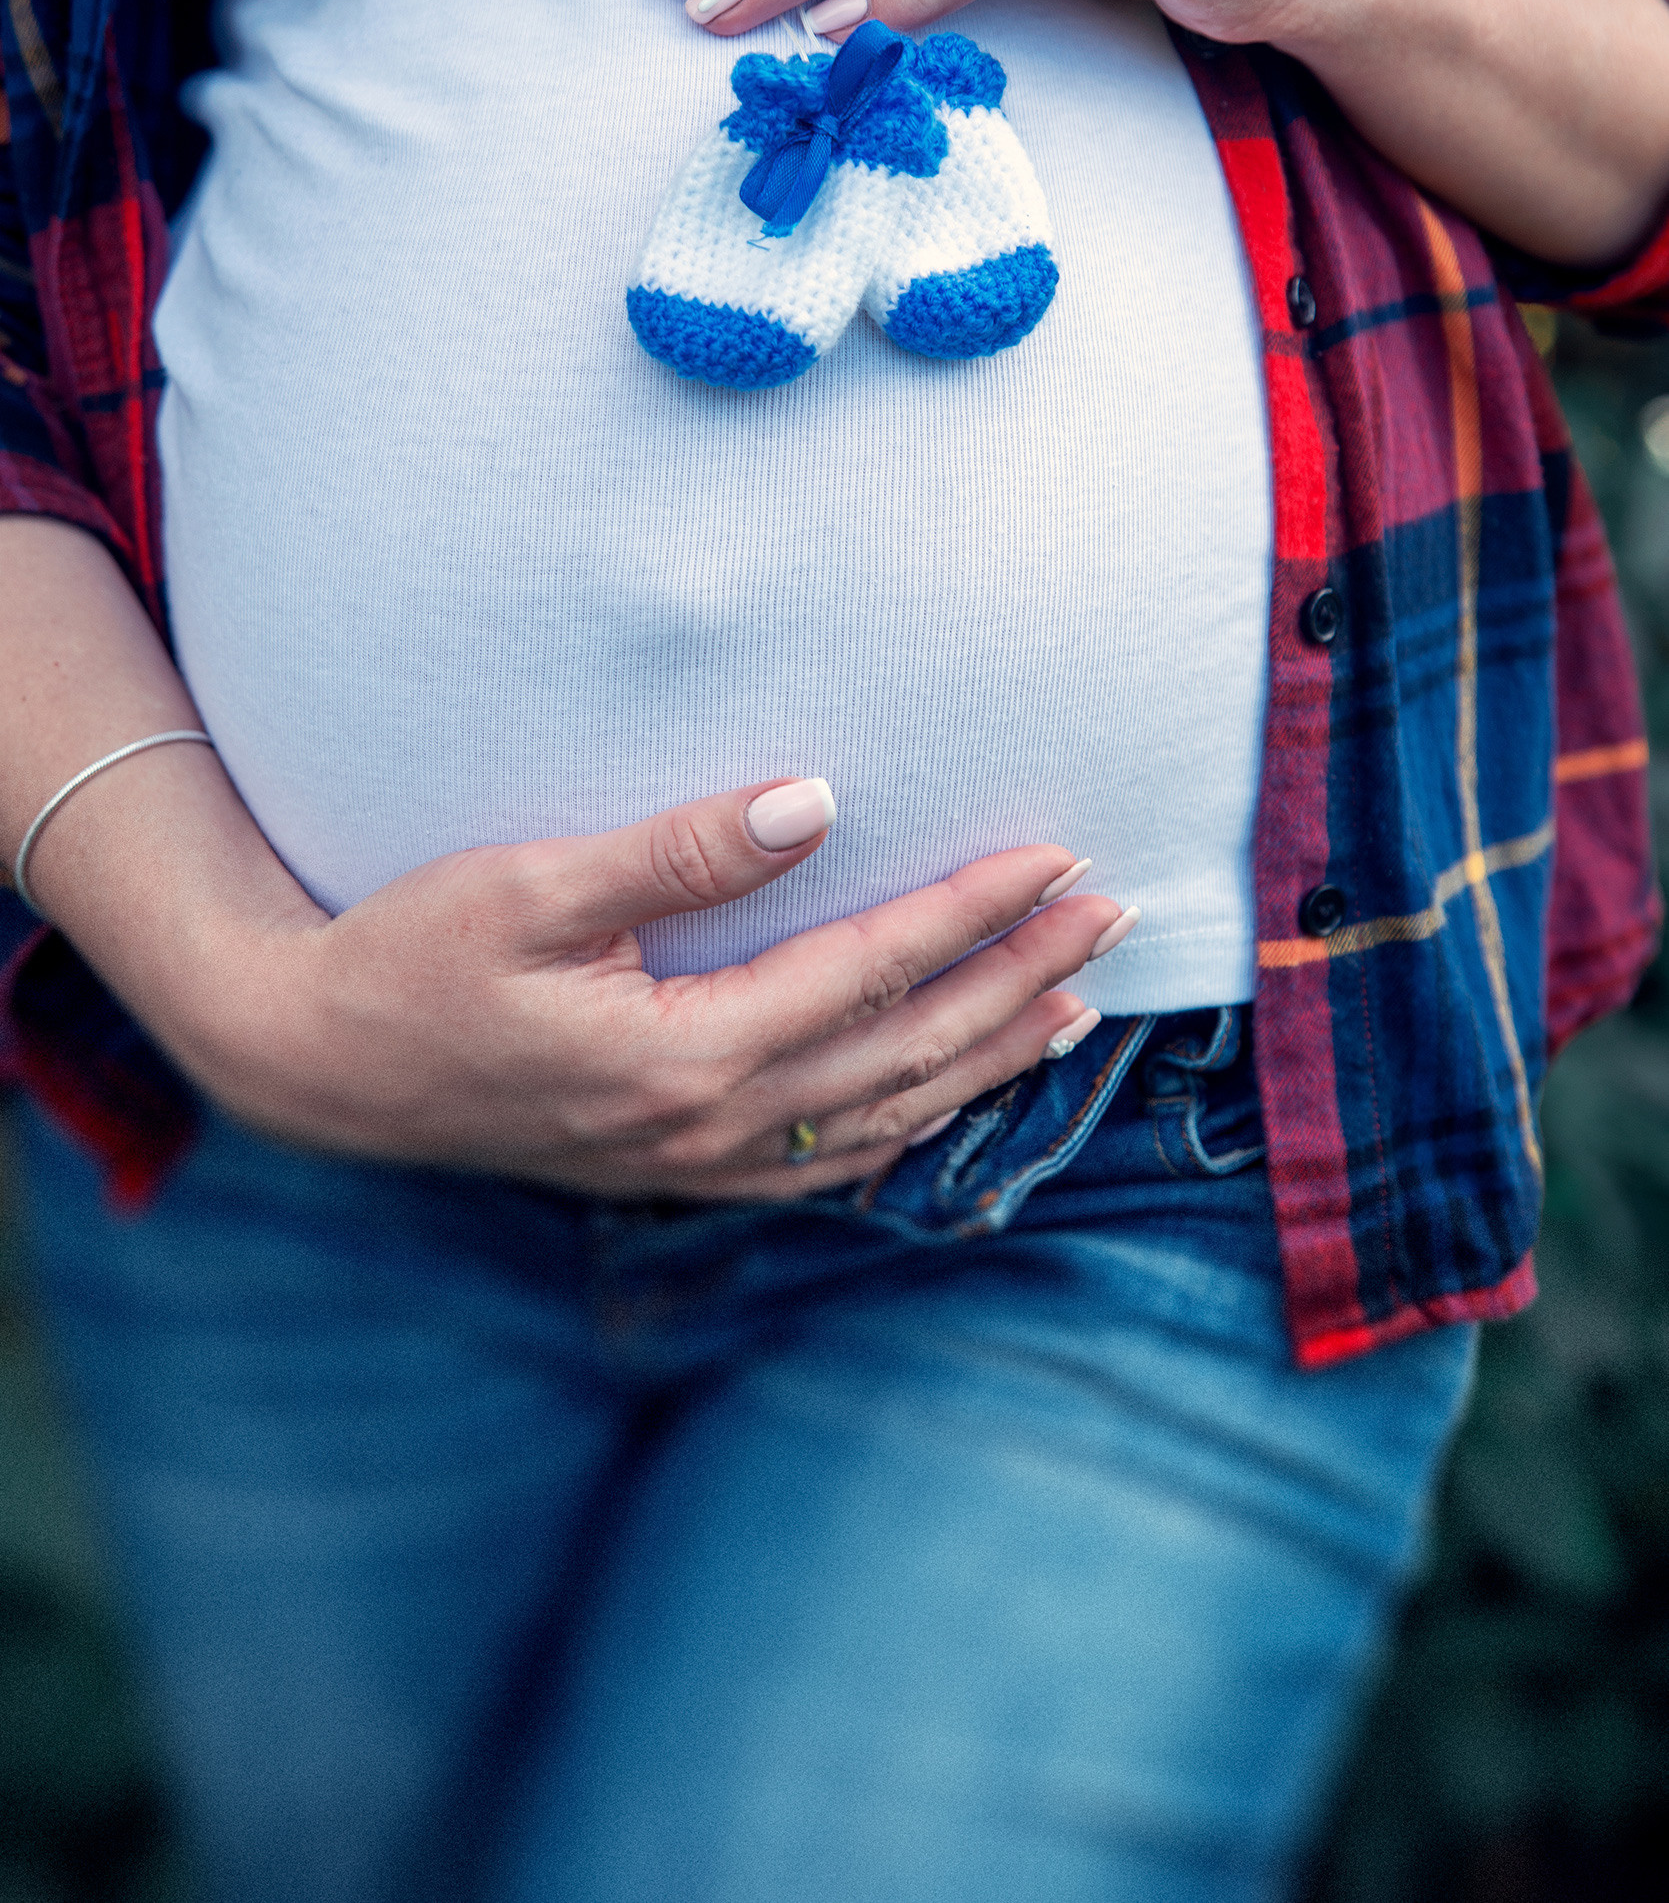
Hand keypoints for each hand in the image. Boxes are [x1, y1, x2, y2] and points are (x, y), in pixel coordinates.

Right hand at [209, 779, 1127, 1199]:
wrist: (317, 1063)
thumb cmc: (410, 956)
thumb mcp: (529, 884)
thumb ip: (678, 850)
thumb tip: (812, 801)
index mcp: (685, 1055)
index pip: (873, 975)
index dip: (973, 914)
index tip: (1057, 857)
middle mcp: (709, 1129)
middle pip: (907, 1056)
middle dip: (1019, 985)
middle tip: (1110, 920)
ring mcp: (694, 1164)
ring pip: (884, 1120)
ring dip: (986, 1061)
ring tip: (1073, 1009)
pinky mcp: (673, 1169)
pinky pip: (828, 1163)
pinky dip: (910, 1123)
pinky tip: (946, 1094)